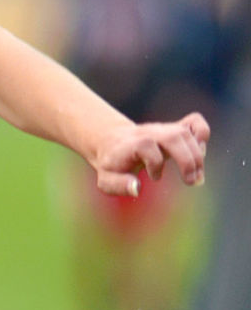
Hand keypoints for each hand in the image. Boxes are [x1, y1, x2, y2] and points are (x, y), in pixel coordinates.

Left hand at [93, 111, 209, 196]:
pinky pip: (194, 121)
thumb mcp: (106, 179)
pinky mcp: (174, 129)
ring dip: (198, 155)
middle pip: (173, 137)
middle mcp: (150, 133)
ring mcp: (163, 129)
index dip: (154, 163)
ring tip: (197, 176)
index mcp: (132, 144)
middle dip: (187, 160)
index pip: (147, 146)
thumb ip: (119, 185)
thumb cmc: (111, 164)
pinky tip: (202, 149)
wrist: (112, 143)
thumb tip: (137, 189)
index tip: (154, 177)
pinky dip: (203, 132)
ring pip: (185, 133)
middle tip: (192, 181)